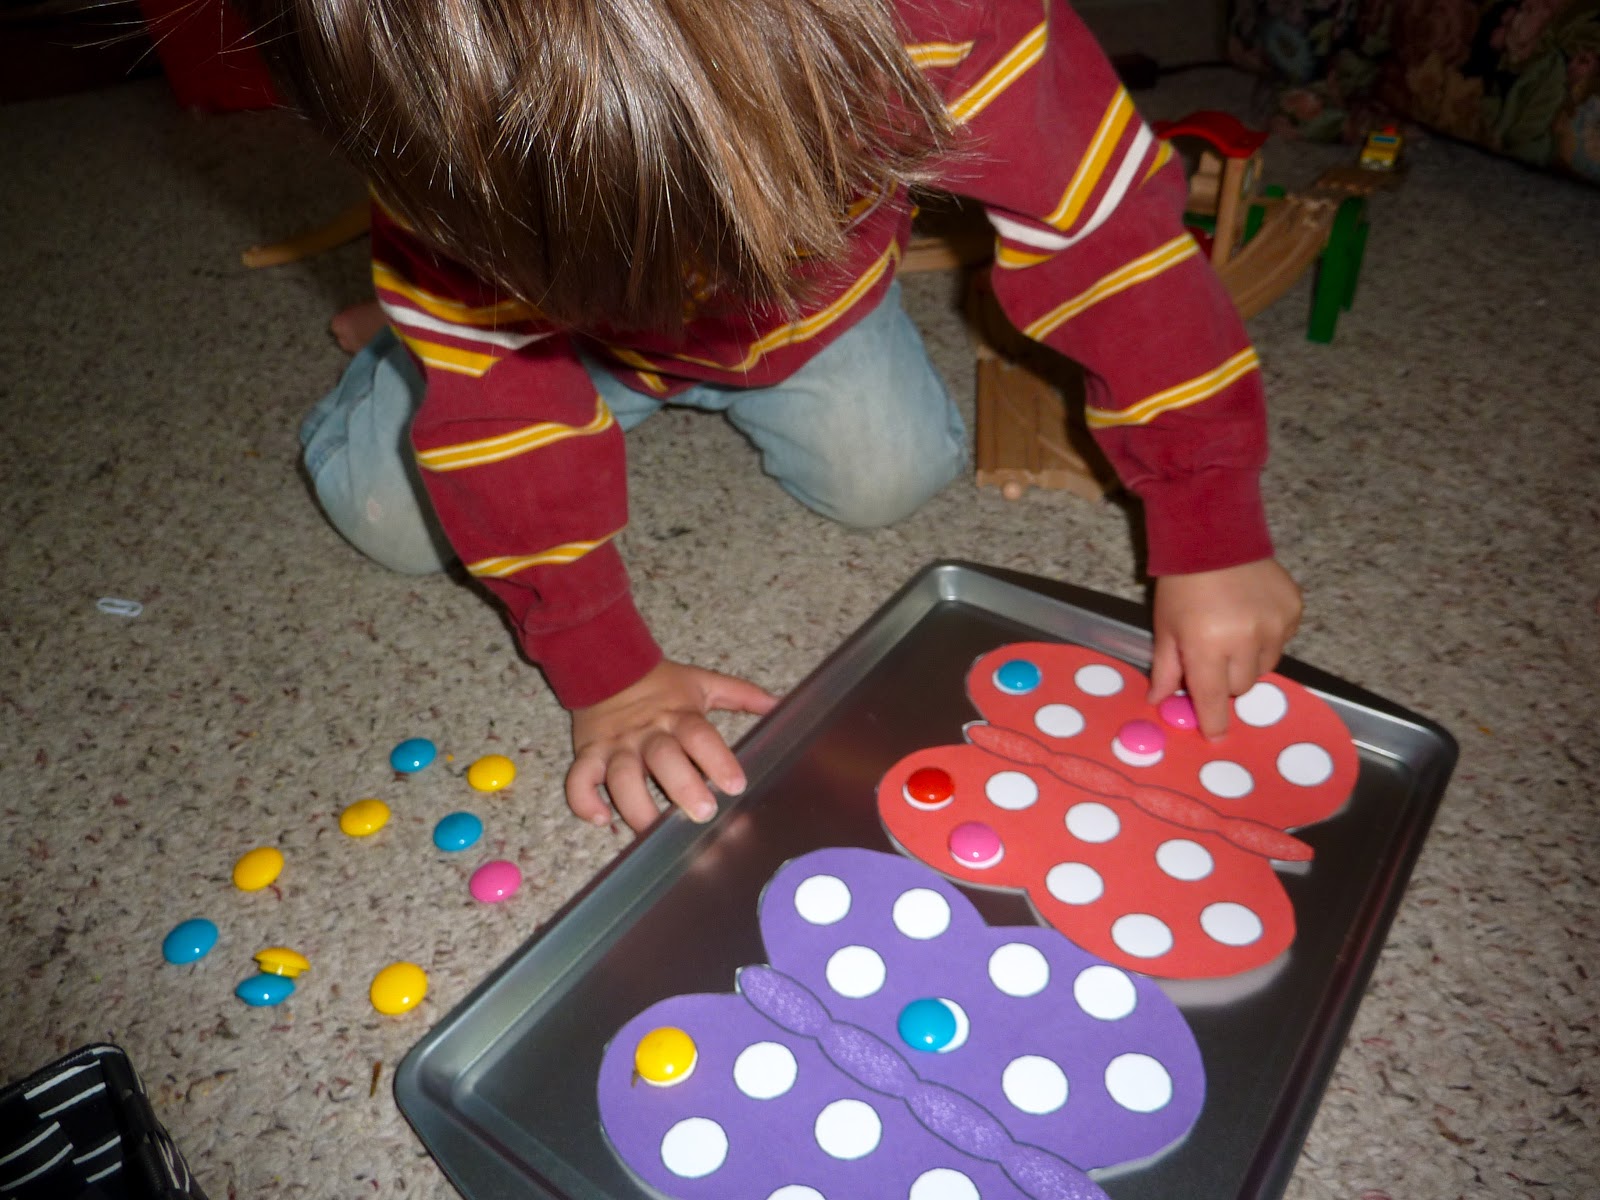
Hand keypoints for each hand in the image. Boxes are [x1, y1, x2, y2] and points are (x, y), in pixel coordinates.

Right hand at [567, 660, 778, 832]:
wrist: (605, 663)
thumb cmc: (660, 683)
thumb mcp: (702, 682)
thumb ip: (742, 695)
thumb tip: (781, 704)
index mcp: (678, 715)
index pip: (700, 735)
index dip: (718, 759)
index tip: (735, 784)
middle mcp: (648, 732)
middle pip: (663, 759)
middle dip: (682, 787)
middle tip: (702, 813)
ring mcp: (616, 744)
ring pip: (621, 777)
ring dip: (636, 805)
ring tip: (653, 831)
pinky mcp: (589, 753)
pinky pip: (579, 779)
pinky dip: (584, 801)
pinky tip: (601, 821)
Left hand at [1147, 559, 1302, 739]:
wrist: (1215, 535)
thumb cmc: (1181, 584)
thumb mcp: (1165, 627)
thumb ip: (1166, 668)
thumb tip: (1160, 702)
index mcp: (1208, 646)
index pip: (1214, 699)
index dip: (1214, 722)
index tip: (1214, 736)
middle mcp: (1246, 640)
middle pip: (1241, 687)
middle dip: (1226, 681)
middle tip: (1213, 658)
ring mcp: (1276, 625)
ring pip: (1265, 668)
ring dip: (1248, 661)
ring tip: (1232, 633)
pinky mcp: (1294, 610)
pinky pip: (1283, 642)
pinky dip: (1268, 638)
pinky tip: (1251, 615)